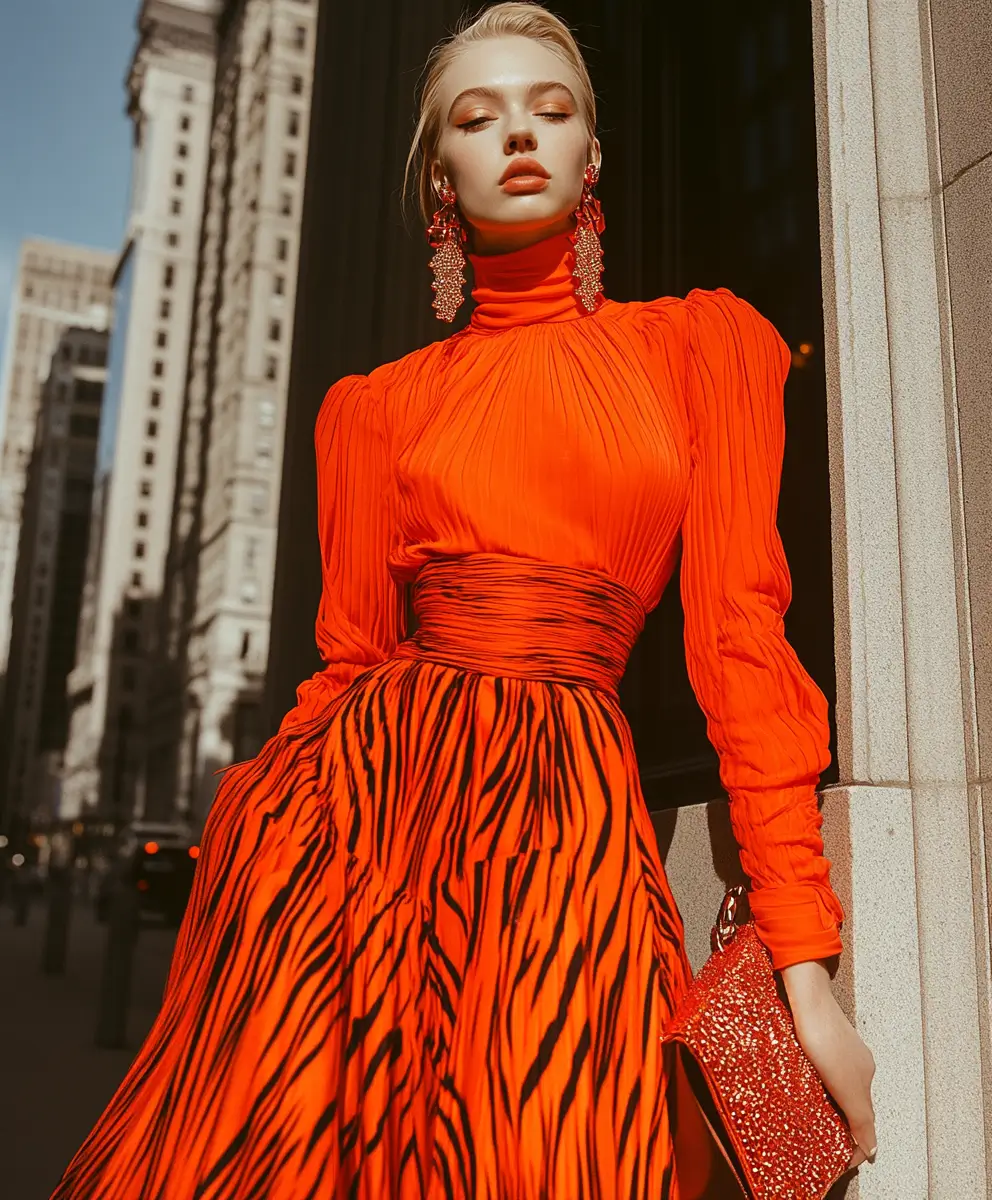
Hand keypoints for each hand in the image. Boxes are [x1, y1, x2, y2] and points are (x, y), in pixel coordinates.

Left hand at [779, 959, 876, 1171]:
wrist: (807, 996)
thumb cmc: (823, 1037)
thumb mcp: (844, 1084)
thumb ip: (860, 1117)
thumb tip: (873, 1150)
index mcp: (865, 1075)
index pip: (865, 1120)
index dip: (855, 1142)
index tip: (840, 1161)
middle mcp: (857, 1062)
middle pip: (853, 1103)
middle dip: (842, 1125)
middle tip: (824, 1143)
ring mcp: (840, 1048)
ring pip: (838, 1086)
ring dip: (830, 1105)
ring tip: (812, 1118)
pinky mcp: (820, 1036)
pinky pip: (824, 1068)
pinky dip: (820, 1084)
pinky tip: (805, 1084)